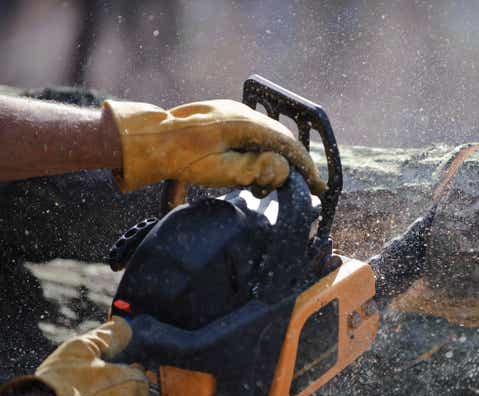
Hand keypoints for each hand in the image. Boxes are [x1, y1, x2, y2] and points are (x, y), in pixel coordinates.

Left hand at [104, 99, 325, 194]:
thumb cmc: (181, 159)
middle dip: (291, 165)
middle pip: (279, 139)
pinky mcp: (220, 119)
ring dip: (272, 161)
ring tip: (267, 186)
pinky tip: (251, 172)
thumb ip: (257, 169)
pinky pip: (249, 136)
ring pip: (264, 138)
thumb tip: (284, 169)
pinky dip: (258, 154)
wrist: (147, 142)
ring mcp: (230, 114)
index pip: (288, 146)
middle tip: (299, 187)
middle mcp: (241, 114)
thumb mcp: (222, 171)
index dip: (306, 168)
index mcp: (246, 124)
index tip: (318, 186)